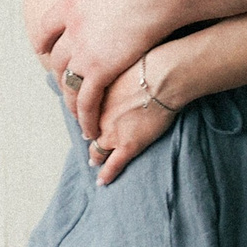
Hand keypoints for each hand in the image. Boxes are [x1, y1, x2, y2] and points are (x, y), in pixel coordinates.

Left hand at [37, 0, 174, 135]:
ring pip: (68, 82)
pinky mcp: (101, 69)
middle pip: (55, 58)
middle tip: (61, 85)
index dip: (42, 40)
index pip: (46, 27)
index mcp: (71, 4)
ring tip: (74, 114)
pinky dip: (85, 115)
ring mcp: (85, 51)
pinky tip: (89, 127)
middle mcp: (72, 30)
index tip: (41, 49)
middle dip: (57, 73)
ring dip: (69, 100)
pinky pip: (86, 99)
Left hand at [87, 59, 179, 184]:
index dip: (86, 116)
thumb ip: (111, 73)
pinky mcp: (129, 145)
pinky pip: (113, 165)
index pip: (85, 112)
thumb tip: (113, 67)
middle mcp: (99, 117)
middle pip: (88, 131)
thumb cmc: (146, 65)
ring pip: (97, 150)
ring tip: (94, 162)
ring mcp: (112, 134)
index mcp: (95, 97)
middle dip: (88, 136)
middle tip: (88, 139)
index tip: (87, 118)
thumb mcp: (118, 64)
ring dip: (95, 156)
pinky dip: (106, 175)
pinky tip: (102, 181)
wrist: (161, 77)